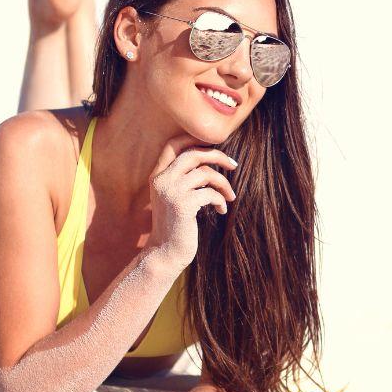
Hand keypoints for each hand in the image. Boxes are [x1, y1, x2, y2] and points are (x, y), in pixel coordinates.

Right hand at [145, 134, 237, 269]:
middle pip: (194, 154)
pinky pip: (211, 193)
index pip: (173, 145)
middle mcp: (162, 180)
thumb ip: (184, 178)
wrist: (165, 252)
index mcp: (157, 175)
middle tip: (234, 165)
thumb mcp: (174, 196)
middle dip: (218, 156)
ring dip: (224, 184)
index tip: (215, 144)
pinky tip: (221, 210)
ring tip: (230, 196)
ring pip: (206, 174)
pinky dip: (221, 200)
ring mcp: (171, 192)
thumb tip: (210, 159)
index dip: (194, 138)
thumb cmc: (175, 224)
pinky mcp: (183, 205)